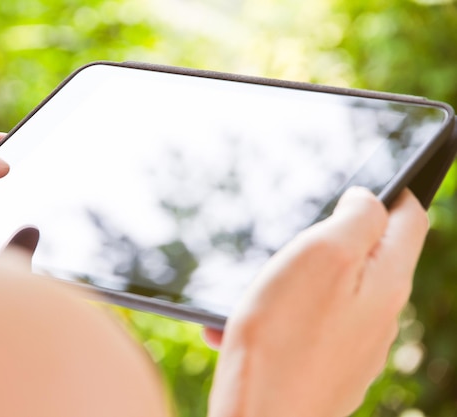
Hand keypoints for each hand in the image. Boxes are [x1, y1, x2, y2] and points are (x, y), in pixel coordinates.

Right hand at [208, 187, 427, 416]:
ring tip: (255, 293)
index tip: (361, 185)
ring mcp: (354, 347)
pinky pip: (308, 327)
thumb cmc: (281, 335)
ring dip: (296, 282)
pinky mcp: (327, 368)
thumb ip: (356, 218)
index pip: (411, 219)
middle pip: (369, 257)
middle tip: (292, 241)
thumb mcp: (320, 255)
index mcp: (386, 282)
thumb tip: (369, 199)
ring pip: (332, 293)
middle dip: (332, 241)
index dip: (393, 191)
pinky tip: (245, 326)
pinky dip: (281, 316)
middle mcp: (380, 317)